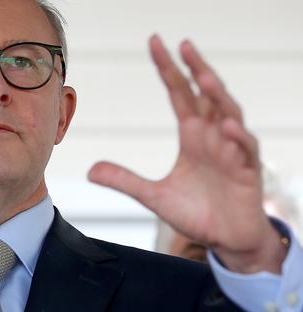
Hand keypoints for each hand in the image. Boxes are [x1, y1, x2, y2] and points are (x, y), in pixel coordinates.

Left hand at [88, 35, 285, 273]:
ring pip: (229, 114)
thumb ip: (125, 180)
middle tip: (182, 44)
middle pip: (206, 94)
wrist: (225, 240)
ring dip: (218, 96)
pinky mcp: (248, 173)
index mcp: (193, 135)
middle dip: (196, 69)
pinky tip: (227, 126)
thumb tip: (90, 170)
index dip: (169, 69)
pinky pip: (246, 150)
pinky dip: (238, 137)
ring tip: (202, 77)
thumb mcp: (153, 195)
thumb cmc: (196, 212)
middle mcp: (214, 137)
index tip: (156, 44)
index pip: (180, 94)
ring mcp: (233, 152)